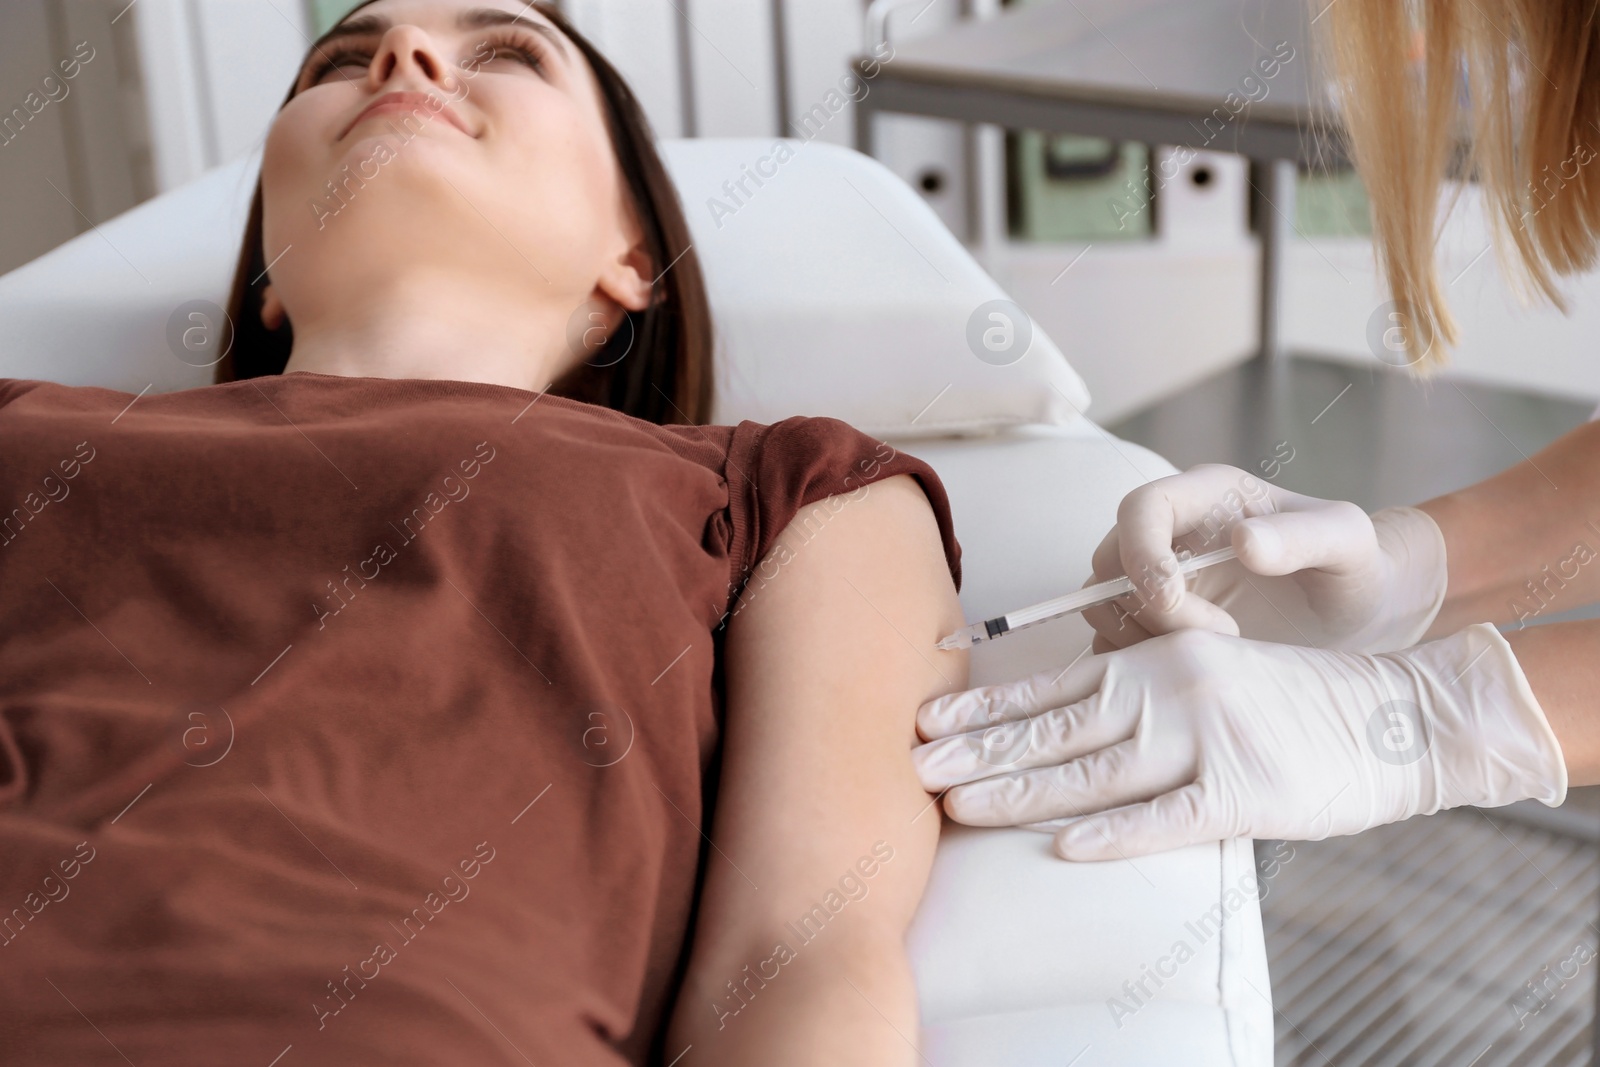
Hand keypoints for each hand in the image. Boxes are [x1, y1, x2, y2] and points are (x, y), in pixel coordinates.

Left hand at [910, 624, 1565, 859]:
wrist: (1396, 713)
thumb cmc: (1290, 701)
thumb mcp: (1206, 670)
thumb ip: (1139, 686)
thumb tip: (1062, 715)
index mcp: (1158, 658)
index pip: (1051, 687)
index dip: (984, 707)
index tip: (925, 721)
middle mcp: (1171, 689)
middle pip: (1056, 726)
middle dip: (977, 750)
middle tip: (912, 768)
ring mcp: (1206, 739)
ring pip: (1094, 769)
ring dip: (1021, 790)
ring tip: (959, 806)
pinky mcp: (1245, 792)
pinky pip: (1169, 818)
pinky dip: (1116, 834)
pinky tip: (1065, 848)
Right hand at [1084, 464, 1447, 653]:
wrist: (1355, 613)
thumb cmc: (1352, 566)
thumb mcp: (1347, 542)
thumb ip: (1302, 535)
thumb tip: (1243, 542)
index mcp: (1206, 495)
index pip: (1141, 508)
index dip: (1141, 553)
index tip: (1173, 601)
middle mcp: (1170, 533)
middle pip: (1110, 563)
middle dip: (1150, 607)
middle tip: (1222, 636)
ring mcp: (1157, 581)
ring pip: (1104, 605)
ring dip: (1145, 637)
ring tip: (1218, 653)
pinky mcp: (1154, 624)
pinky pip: (1115, 642)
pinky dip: (1138, 662)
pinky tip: (1195, 670)